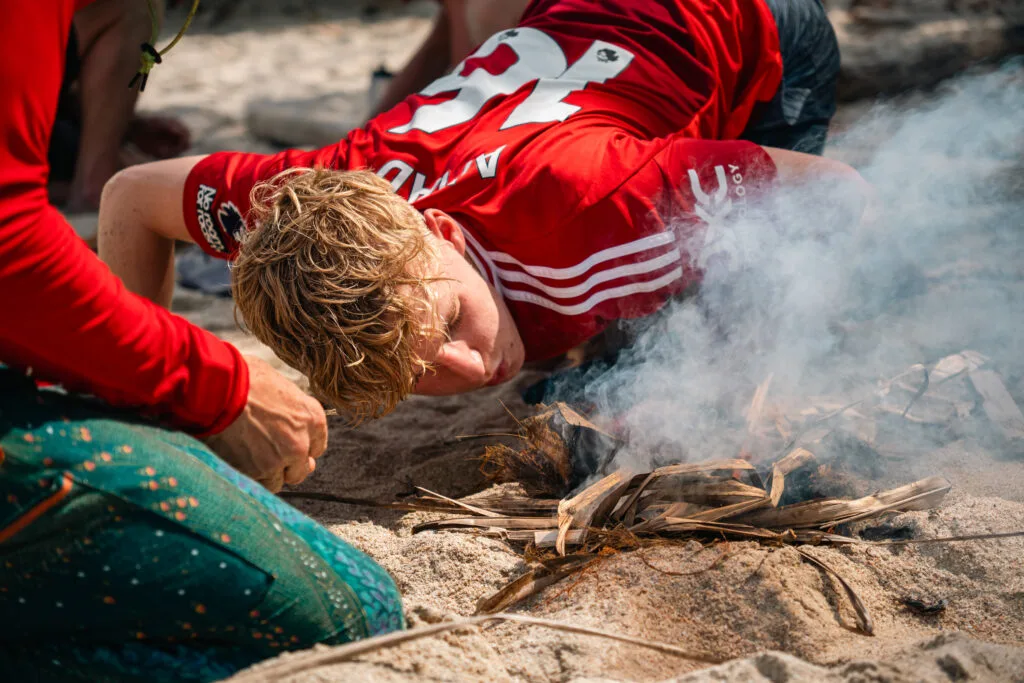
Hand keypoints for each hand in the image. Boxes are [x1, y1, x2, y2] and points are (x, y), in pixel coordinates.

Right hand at [205, 356, 327, 491]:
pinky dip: (246, 477)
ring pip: (276, 481)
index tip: (290, 448)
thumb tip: (282, 414)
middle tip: (267, 458)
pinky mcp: (254, 472)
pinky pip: (254, 484)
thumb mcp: (279, 385)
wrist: (219, 388)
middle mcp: (300, 443)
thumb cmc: (245, 377)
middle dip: (285, 466)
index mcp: (312, 419)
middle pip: (299, 470)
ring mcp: (278, 461)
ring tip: (246, 459)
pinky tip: (235, 463)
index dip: (301, 449)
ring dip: (264, 474)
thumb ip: (288, 407)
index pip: (316, 447)